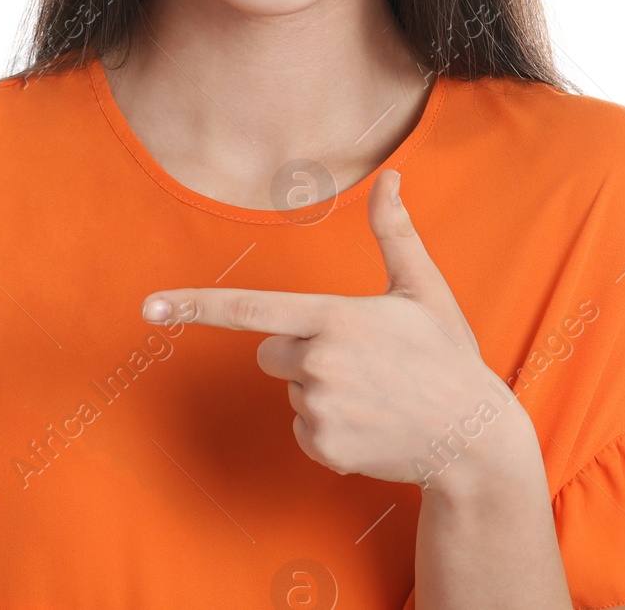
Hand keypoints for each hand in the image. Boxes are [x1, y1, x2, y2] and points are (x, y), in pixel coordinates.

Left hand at [142, 170, 533, 489]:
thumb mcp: (423, 290)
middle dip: (301, 349)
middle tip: (361, 360)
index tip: (149, 307)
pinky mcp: (324, 447)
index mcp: (334, 318)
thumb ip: (395, 232)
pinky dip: (329, 428)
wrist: (475, 441)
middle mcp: (319, 362)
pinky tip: (370, 424)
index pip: (249, 308)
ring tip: (374, 394)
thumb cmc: (448, 358)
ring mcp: (320, 409)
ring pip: (289, 388)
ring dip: (319, 389)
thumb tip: (391, 177)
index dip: (195, 306)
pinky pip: (302, 429)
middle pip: (270, 349)